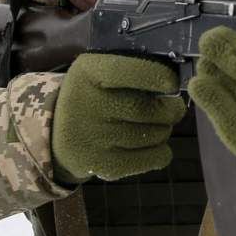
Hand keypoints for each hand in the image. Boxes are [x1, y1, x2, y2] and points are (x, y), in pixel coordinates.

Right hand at [50, 53, 185, 183]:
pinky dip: (161, 151)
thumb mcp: (100, 69)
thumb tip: (177, 82)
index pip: (134, 71)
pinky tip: (151, 143)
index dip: (161, 77)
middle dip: (171, 109)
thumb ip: (134, 69)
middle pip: (147, 109)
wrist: (58, 133)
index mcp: (89, 72)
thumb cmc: (93, 95)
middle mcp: (87, 105)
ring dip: (165, 129)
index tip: (173, 83)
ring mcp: (93, 138)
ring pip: (154, 134)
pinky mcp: (102, 166)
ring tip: (155, 124)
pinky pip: (153, 158)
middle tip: (173, 108)